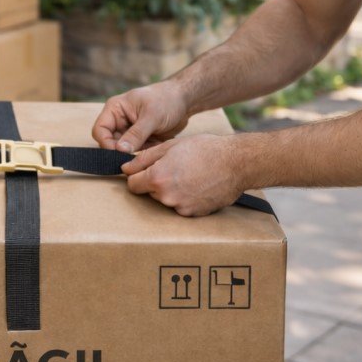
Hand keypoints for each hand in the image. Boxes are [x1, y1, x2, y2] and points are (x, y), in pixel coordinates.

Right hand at [91, 81, 189, 153]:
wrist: (185, 101)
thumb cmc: (167, 99)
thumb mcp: (152, 116)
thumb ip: (136, 133)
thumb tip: (119, 150)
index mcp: (115, 109)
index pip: (100, 130)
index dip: (105, 144)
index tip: (119, 154)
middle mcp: (119, 121)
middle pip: (109, 143)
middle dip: (119, 152)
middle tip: (132, 160)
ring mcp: (129, 131)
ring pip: (122, 151)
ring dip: (133, 155)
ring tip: (146, 154)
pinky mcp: (140, 140)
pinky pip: (135, 153)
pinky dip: (142, 155)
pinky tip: (153, 151)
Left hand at [121, 134, 245, 216]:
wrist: (236, 163)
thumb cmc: (204, 149)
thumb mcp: (170, 146)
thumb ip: (144, 159)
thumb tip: (125, 168)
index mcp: (157, 178)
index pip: (132, 185)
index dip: (138, 176)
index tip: (146, 171)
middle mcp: (166, 197)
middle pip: (150, 192)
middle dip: (157, 182)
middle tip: (175, 167)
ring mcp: (181, 208)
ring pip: (166, 199)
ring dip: (172, 190)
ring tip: (190, 175)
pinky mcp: (194, 215)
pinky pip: (181, 206)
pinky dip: (186, 198)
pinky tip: (198, 185)